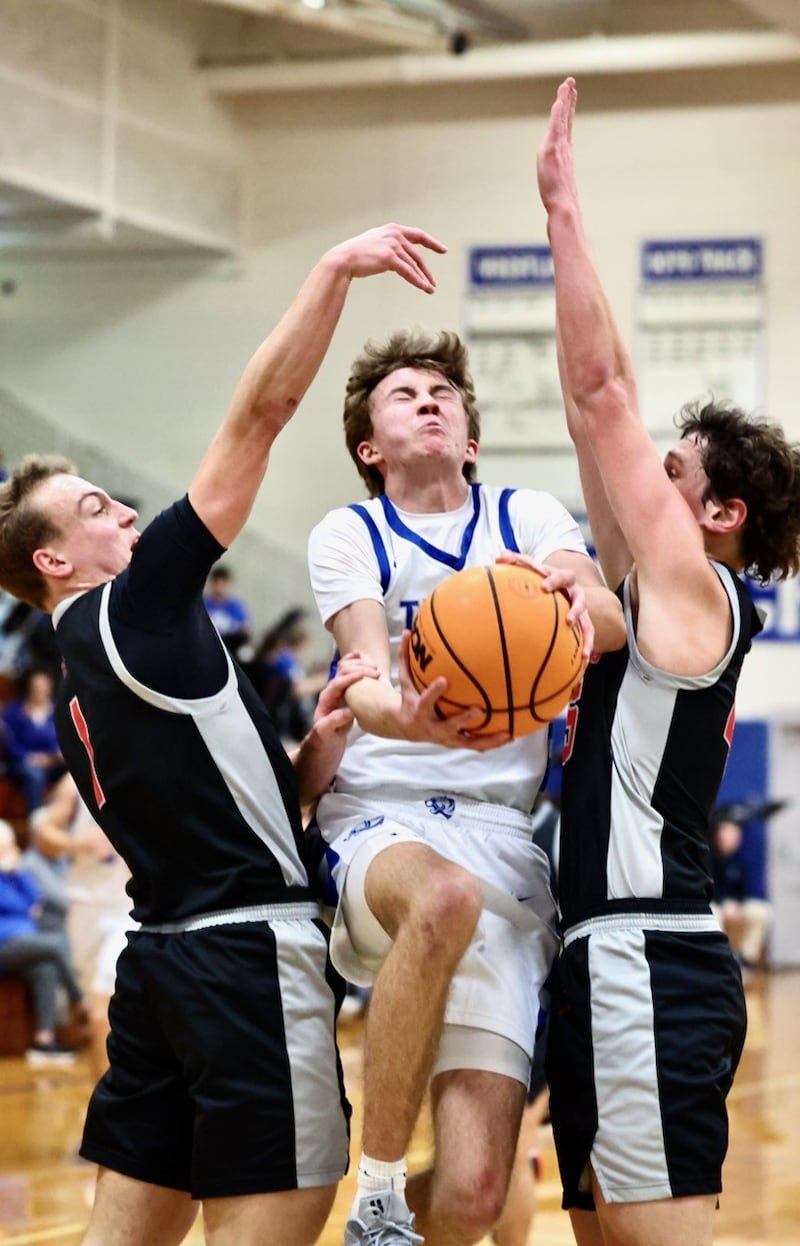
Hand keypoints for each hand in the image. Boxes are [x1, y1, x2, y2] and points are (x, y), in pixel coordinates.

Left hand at [312, 651, 379, 740]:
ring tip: (375, 667)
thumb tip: (350, 710)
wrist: (326, 738)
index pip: (338, 683)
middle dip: (360, 669)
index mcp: (326, 698)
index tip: (365, 674)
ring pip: (347, 669)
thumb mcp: (326, 731)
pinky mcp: (345, 689)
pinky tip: (361, 655)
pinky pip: (349, 672)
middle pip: (343, 672)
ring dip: (360, 665)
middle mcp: (331, 690)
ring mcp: (338, 688)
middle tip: (376, 673)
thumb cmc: (325, 736)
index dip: (351, 677)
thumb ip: (335, 720)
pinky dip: (355, 662)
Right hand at [326, 223, 445, 294]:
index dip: (432, 242)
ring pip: (414, 264)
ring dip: (424, 278)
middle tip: (433, 282)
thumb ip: (388, 247)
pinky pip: (408, 272)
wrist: (342, 260)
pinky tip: (424, 288)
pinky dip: (418, 281)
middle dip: (426, 270)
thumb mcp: (375, 244)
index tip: (442, 249)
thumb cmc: (356, 255)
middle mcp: (394, 234)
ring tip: (430, 289)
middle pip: (417, 254)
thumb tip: (398, 260)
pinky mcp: (390, 257)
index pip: (418, 235)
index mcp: (392, 229)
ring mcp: (392, 245)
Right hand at [396, 631, 509, 751]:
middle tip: (479, 710)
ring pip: (468, 742)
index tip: (444, 680)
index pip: (426, 701)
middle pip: (449, 726)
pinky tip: (511, 735)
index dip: (434, 692)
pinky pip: (476, 744)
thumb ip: (406, 658)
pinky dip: (493, 742)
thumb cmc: (410, 699)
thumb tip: (406, 631)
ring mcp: (447, 738)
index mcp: (420, 711)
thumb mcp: (405, 681)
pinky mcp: (457, 743)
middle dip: (463, 719)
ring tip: (507, 733)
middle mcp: (434, 727)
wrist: (407, 728)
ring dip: (488, 740)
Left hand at [496, 551, 594, 663]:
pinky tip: (584, 663)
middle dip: (576, 608)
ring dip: (587, 637)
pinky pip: (587, 637)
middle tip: (567, 620)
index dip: (554, 580)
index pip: (561, 575)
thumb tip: (500, 556)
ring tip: (584, 652)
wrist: (557, 584)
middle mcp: (574, 593)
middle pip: (581, 598)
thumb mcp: (529, 567)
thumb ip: (515, 561)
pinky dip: (587, 648)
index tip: (543, 587)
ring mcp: (580, 609)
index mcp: (562, 578)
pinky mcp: (582, 623)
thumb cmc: (539, 576)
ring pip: (588, 622)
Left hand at [537, 77, 577, 213]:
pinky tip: (558, 102)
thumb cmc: (560, 199)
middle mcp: (563, 146)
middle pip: (565, 118)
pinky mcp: (552, 151)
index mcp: (563, 151)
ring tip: (567, 84)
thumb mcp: (558, 182)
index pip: (565, 126)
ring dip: (564, 100)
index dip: (567, 110)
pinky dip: (558, 114)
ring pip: (561, 119)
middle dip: (568, 99)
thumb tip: (561, 181)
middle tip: (571, 82)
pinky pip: (555, 128)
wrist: (563, 205)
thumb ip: (559, 176)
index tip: (570, 95)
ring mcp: (558, 148)